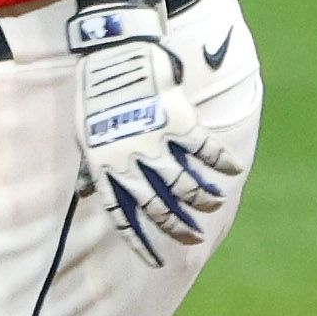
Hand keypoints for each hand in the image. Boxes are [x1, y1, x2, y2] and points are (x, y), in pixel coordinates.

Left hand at [68, 4, 242, 266]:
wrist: (113, 52)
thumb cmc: (95, 95)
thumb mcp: (84, 136)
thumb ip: (93, 168)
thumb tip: (89, 193)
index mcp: (106, 168)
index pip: (124, 217)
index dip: (141, 243)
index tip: (157, 262)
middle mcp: (132, 161)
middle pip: (159, 207)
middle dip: (178, 228)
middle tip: (192, 238)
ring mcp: (156, 142)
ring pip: (186, 185)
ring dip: (203, 199)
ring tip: (213, 204)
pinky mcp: (178, 120)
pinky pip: (205, 150)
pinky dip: (221, 163)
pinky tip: (232, 170)